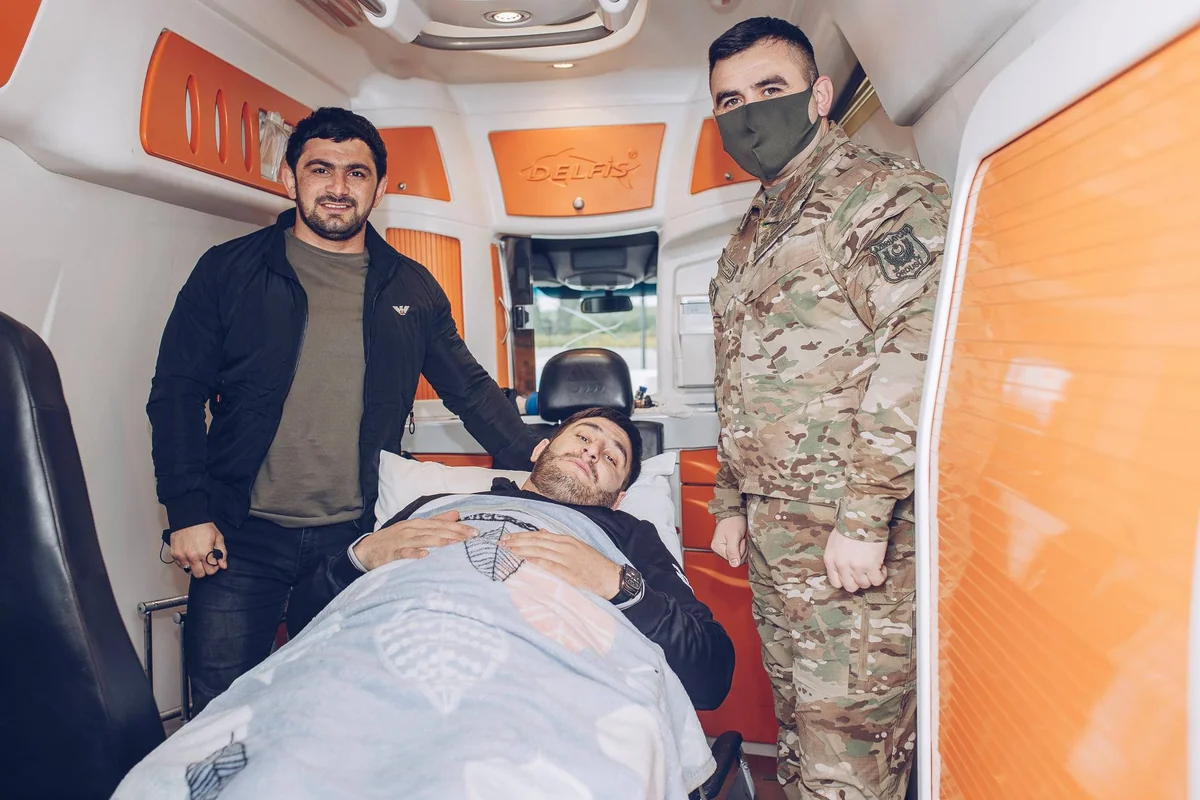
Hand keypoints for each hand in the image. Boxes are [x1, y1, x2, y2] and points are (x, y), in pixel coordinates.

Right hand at [169, 523, 227, 577]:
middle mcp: (192, 556)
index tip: (214, 562)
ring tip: (197, 557)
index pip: (211, 571)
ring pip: (190, 571)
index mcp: (205, 553)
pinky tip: (190, 555)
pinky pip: (181, 566)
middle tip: (206, 561)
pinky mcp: (175, 554)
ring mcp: (182, 556)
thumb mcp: (218, 537)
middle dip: (205, 570)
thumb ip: (222, 553)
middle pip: (200, 575)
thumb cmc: (203, 526)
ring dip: (195, 567)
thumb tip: (223, 565)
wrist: (187, 518)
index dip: (214, 567)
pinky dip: (186, 563)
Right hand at [353, 511, 475, 570]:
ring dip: (439, 541)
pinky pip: (404, 553)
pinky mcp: (391, 553)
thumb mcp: (415, 528)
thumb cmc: (394, 539)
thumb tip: (456, 514)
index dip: (459, 528)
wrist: (366, 549)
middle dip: (454, 533)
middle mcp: (411, 530)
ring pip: (422, 540)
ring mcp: (401, 541)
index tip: (475, 532)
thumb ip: (436, 521)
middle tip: (471, 538)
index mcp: (417, 524)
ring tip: (454, 544)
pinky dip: (414, 553)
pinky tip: (425, 555)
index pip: (441, 524)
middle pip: (435, 530)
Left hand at [501, 530, 622, 599]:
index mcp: (567, 540)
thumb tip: (541, 533)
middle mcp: (566, 547)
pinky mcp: (570, 573)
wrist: (612, 579)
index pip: (539, 536)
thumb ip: (558, 541)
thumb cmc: (594, 565)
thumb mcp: (577, 548)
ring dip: (521, 551)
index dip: (522, 536)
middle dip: (517, 542)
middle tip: (501, 543)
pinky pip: (549, 566)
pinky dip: (535, 562)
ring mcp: (568, 559)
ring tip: (507, 551)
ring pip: (540, 552)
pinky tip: (523, 562)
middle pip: (536, 542)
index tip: (507, 537)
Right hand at [711, 515, 747, 567]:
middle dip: (742, 550)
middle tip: (741, 539)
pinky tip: (741, 539)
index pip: (732, 560)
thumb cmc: (733, 521)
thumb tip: (734, 564)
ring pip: (738, 556)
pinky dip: (742, 546)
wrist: (734, 512)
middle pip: (735, 559)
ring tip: (741, 538)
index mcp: (717, 547)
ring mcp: (724, 547)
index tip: (740, 541)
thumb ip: (733, 551)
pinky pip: (738, 551)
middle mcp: (719, 549)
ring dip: (743, 548)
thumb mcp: (733, 537)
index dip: (740, 552)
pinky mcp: (729, 545)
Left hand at [823, 530, 887, 592]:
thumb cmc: (849, 525)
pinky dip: (881, 576)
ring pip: (864, 585)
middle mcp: (842, 566)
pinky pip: (877, 581)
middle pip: (850, 587)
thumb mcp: (833, 542)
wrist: (862, 517)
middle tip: (864, 572)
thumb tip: (844, 567)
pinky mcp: (871, 566)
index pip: (836, 583)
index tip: (852, 575)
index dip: (846, 580)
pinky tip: (881, 567)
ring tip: (874, 567)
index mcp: (830, 560)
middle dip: (858, 581)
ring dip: (870, 578)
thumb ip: (836, 557)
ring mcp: (856, 567)